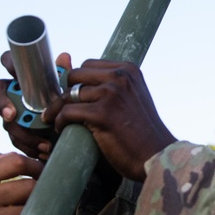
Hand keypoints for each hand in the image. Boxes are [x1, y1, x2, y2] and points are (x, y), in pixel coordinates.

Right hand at [0, 51, 71, 161]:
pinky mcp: (16, 134)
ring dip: (23, 134)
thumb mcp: (69, 91)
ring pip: (7, 122)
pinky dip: (29, 147)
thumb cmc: (67, 105)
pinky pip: (16, 140)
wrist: (74, 133)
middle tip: (12, 115)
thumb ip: (64, 75)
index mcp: (25, 76)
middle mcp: (13, 93)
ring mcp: (12, 115)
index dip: (8, 64)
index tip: (14, 75)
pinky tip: (43, 153)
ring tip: (43, 143)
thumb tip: (64, 57)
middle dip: (1, 104)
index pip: (9, 61)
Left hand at [43, 59, 176, 181]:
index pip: (88, 66)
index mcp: (128, 70)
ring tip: (56, 121)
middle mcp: (120, 77)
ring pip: (68, 94)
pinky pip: (68, 112)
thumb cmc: (141, 132)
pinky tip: (62, 129)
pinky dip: (60, 121)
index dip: (77, 82)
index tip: (73, 98)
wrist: (157, 157)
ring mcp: (112, 93)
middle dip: (65, 93)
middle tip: (62, 109)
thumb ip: (105, 84)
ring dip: (58, 109)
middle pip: (75, 76)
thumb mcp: (128, 98)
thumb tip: (63, 57)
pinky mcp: (102, 113)